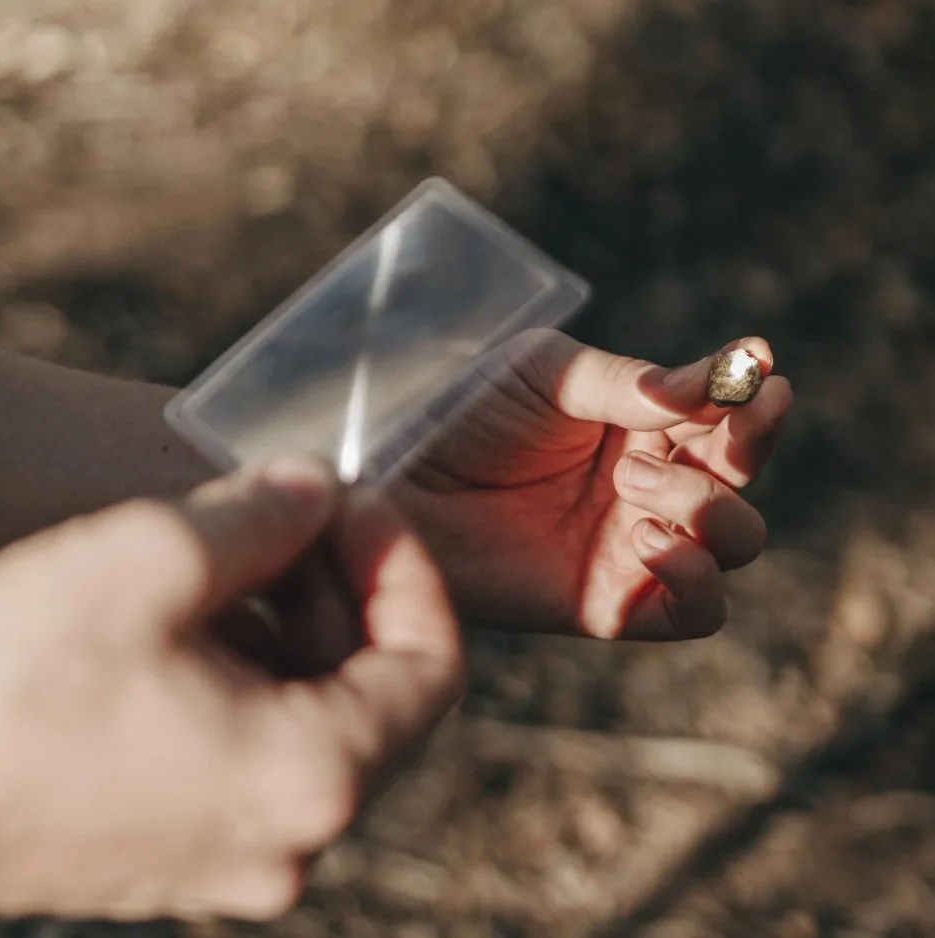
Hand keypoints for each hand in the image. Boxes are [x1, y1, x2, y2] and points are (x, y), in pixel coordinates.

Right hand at [0, 461, 462, 920]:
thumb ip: (265, 513)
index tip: (361, 506)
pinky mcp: (183, 841)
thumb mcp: (149, 557)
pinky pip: (260, 743)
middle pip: (377, 688)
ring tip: (245, 546)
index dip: (409, 568)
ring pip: (318, 714)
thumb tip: (316, 490)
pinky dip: (255, 669)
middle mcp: (288, 838)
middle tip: (299, 510)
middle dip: (347, 585)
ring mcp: (234, 851)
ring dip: (297, 620)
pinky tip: (203, 608)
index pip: (435, 665)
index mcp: (310, 779)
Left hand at [390, 329, 792, 639]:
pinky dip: (697, 576)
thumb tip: (719, 379)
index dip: (752, 396)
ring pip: (736, 542)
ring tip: (634, 479)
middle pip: (743, 477)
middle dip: (743, 447)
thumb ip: (630, 382)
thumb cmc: (460, 414)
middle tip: (700, 428)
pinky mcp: (611, 606)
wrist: (396, 485)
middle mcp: (649, 485)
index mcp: (639, 422)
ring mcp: (634, 547)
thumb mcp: (546, 374)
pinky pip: (696, 611)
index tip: (761, 368)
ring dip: (710, 508)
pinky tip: (647, 539)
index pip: (724, 414)